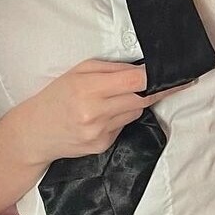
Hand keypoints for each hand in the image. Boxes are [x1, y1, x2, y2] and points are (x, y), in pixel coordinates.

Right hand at [17, 59, 186, 162]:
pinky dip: (119, 118)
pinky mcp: (102, 146)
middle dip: (150, 89)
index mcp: (88, 88)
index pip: (135, 81)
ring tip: (109, 100)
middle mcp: (95, 112)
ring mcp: (100, 132)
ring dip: (131, 103)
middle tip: (160, 81)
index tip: (178, 74)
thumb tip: (143, 69)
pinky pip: (124, 126)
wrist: (35, 132)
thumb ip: (111, 69)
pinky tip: (101, 117)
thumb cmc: (57, 96)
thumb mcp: (78, 72)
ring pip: (135, 111)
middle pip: (142, 98)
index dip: (158, 77)